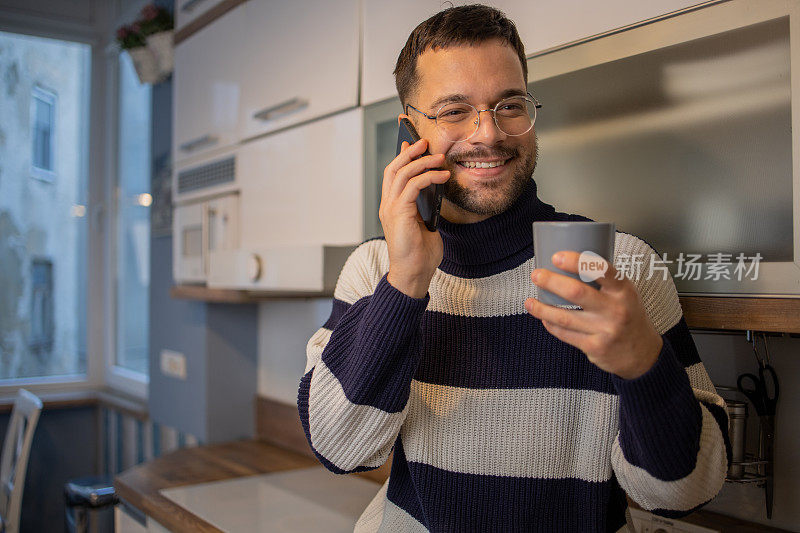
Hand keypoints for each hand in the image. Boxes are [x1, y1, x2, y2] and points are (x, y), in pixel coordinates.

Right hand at [381, 137, 450, 297]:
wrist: (414, 273)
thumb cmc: (420, 253)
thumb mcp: (425, 223)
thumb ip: (425, 206)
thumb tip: (436, 189)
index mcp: (392, 207)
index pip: (393, 175)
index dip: (401, 157)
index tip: (412, 143)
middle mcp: (387, 205)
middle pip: (393, 169)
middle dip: (409, 152)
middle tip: (425, 142)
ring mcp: (390, 208)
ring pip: (402, 173)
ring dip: (422, 161)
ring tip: (439, 157)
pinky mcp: (399, 213)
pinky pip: (412, 186)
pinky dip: (428, 177)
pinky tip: (442, 176)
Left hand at [524, 251, 663, 378]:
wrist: (643, 354)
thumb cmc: (629, 316)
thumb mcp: (625, 294)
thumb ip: (603, 280)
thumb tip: (569, 262)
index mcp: (624, 290)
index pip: (602, 270)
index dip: (576, 262)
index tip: (557, 257)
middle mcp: (616, 310)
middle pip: (577, 292)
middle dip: (551, 282)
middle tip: (537, 275)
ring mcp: (605, 330)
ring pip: (565, 317)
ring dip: (542, 308)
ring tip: (530, 301)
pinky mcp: (595, 347)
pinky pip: (566, 334)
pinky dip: (551, 325)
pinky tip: (543, 318)